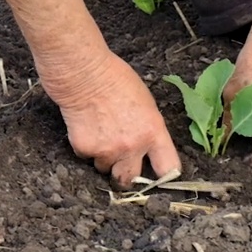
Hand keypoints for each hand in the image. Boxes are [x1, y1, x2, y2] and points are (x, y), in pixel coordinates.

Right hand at [1, 0, 178, 186]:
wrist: (83, 71)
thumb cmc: (115, 78)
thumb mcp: (146, 103)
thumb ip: (149, 129)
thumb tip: (148, 147)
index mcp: (153, 132)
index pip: (168, 169)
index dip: (163, 176)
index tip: (157, 176)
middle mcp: (133, 146)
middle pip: (130, 180)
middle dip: (124, 174)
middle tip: (120, 162)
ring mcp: (107, 151)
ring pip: (104, 168)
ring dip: (103, 157)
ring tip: (99, 132)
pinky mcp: (84, 149)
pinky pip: (86, 157)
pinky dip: (85, 147)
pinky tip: (86, 126)